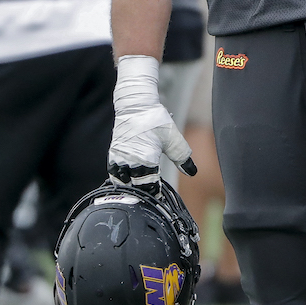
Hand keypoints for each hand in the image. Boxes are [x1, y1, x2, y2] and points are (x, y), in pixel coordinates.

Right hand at [109, 55, 195, 190]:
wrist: (136, 105)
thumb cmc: (156, 121)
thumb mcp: (174, 140)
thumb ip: (183, 158)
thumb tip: (192, 172)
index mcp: (145, 160)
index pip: (149, 186)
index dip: (155, 194)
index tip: (159, 200)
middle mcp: (129, 162)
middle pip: (135, 186)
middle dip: (143, 193)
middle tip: (150, 198)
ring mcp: (119, 158)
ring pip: (121, 182)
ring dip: (130, 187)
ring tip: (138, 193)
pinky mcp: (113, 153)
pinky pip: (114, 173)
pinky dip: (120, 179)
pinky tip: (126, 181)